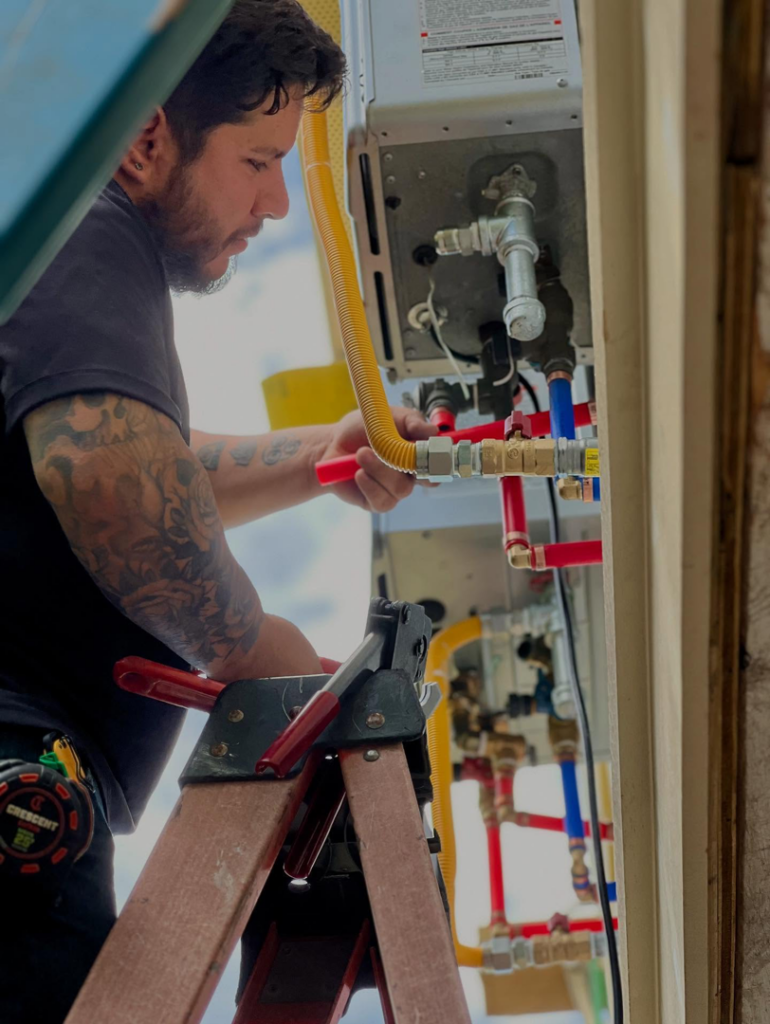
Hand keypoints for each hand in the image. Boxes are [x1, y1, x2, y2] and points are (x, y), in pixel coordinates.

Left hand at [320, 407, 437, 511]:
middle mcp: (410, 474)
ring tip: (361, 453)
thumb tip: (433, 430)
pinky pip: (383, 500)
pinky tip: (358, 473)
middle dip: (411, 464)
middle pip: (426, 479)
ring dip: (380, 469)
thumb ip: (412, 422)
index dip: (442, 460)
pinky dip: (370, 485)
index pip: (441, 463)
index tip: (435, 451)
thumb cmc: (361, 429)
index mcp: (418, 453)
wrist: (331, 444)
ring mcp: (394, 490)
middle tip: (395, 450)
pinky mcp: (376, 502)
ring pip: (401, 488)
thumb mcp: (386, 417)